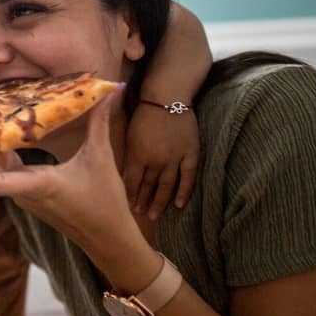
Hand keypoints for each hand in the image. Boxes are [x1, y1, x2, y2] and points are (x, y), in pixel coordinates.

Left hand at [0, 87, 133, 256]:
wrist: (107, 238)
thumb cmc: (105, 201)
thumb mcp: (102, 157)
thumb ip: (100, 121)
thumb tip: (113, 89)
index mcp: (38, 185)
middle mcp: (25, 193)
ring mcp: (25, 196)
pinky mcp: (28, 196)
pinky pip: (7, 174)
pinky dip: (2, 156)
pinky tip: (4, 135)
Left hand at [123, 102, 198, 219]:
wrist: (167, 99)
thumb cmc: (143, 114)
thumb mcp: (128, 136)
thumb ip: (129, 157)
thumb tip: (125, 175)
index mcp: (137, 156)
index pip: (131, 183)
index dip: (129, 196)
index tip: (126, 207)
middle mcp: (155, 161)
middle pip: (148, 187)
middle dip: (142, 202)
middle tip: (139, 215)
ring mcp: (174, 159)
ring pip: (166, 186)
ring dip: (159, 202)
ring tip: (154, 216)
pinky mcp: (190, 154)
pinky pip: (188, 177)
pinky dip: (184, 192)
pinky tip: (179, 205)